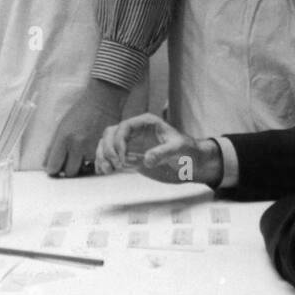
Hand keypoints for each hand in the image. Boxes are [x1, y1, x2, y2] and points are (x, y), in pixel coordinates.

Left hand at [46, 80, 126, 176]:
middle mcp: (78, 145)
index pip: (54, 166)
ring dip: (81, 165)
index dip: (53, 169)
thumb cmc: (80, 111)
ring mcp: (92, 148)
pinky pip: (95, 164)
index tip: (54, 167)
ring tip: (82, 152)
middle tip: (68, 161)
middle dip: (67, 169)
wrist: (102, 100)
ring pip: (83, 170)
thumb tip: (46, 165)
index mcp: (64, 138)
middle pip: (69, 172)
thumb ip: (53, 146)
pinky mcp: (104, 149)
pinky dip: (92, 161)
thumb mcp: (62, 125)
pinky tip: (91, 149)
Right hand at [95, 114, 222, 185]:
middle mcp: (135, 131)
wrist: (191, 162)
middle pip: (111, 133)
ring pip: (107, 143)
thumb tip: (146, 159)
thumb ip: (163, 153)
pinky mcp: (129, 156)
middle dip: (108, 149)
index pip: (125, 127)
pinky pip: (110, 155)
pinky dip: (103, 162)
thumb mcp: (179, 149)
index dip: (119, 142)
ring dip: (102, 155)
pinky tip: (102, 171)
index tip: (122, 159)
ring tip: (106, 170)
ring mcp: (131, 143)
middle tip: (115, 166)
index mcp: (146, 123)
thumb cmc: (187, 151)